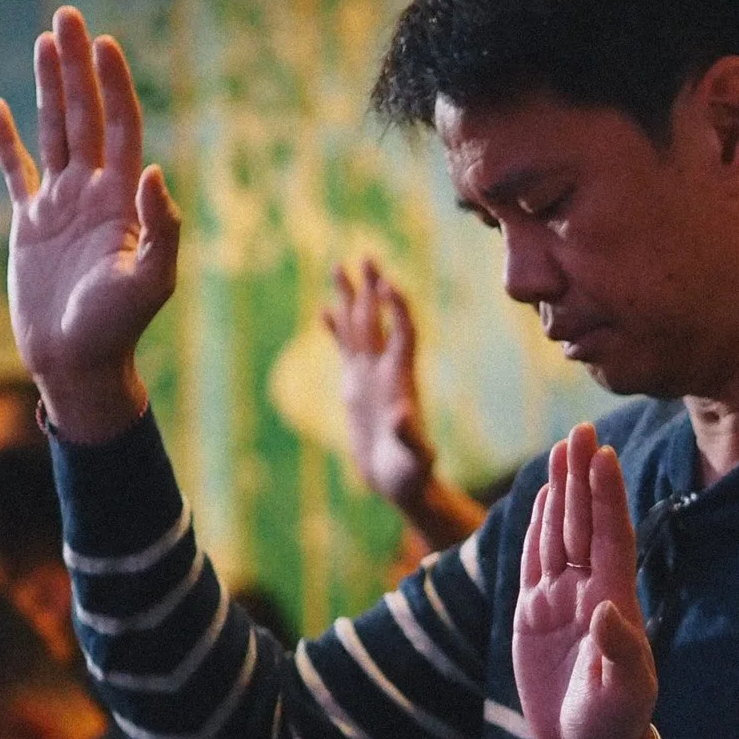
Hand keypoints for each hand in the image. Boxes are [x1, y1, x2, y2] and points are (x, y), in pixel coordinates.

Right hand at [0, 6, 178, 441]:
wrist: (77, 362)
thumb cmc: (118, 328)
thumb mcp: (149, 282)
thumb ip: (160, 229)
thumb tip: (156, 172)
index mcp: (125, 202)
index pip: (122, 129)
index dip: (114, 86)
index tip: (105, 44)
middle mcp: (95, 194)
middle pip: (86, 117)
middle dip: (78, 68)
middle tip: (69, 16)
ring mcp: (61, 206)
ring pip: (53, 133)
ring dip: (47, 88)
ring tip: (45, 40)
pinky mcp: (30, 225)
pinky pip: (16, 172)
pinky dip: (5, 141)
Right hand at [324, 258, 437, 512]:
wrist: (402, 484)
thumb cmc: (411, 474)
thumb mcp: (413, 458)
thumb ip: (410, 437)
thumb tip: (401, 415)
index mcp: (401, 381)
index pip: (402, 335)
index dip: (397, 310)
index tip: (389, 284)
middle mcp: (386, 371)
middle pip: (379, 320)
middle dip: (372, 289)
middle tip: (366, 254)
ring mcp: (370, 376)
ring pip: (359, 328)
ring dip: (351, 298)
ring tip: (340, 266)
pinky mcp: (355, 387)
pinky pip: (345, 349)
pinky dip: (336, 329)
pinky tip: (325, 309)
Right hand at [512, 424, 656, 738]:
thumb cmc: (614, 724)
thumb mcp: (623, 694)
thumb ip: (620, 653)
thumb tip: (607, 611)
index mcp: (616, 603)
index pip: (611, 537)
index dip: (607, 497)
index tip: (605, 456)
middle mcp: (590, 591)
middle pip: (585, 522)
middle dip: (584, 477)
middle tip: (582, 429)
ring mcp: (561, 600)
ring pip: (559, 533)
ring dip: (561, 490)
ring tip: (564, 446)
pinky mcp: (534, 614)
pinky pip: (535, 560)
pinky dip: (537, 527)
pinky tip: (542, 497)